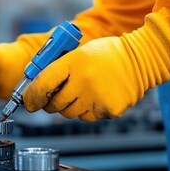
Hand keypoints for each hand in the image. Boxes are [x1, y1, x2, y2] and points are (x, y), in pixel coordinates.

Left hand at [23, 13, 169, 120]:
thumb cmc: (104, 54)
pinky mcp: (108, 110)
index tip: (28, 102)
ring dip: (69, 106)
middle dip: (50, 102)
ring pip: (69, 113)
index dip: (31, 97)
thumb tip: (34, 88)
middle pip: (54, 104)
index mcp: (73, 62)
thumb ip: (57, 69)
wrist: (141, 58)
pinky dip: (86, 110)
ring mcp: (97, 98)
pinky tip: (95, 96)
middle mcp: (83, 82)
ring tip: (81, 92)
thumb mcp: (77, 53)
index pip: (43, 84)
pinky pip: (86, 117)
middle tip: (52, 97)